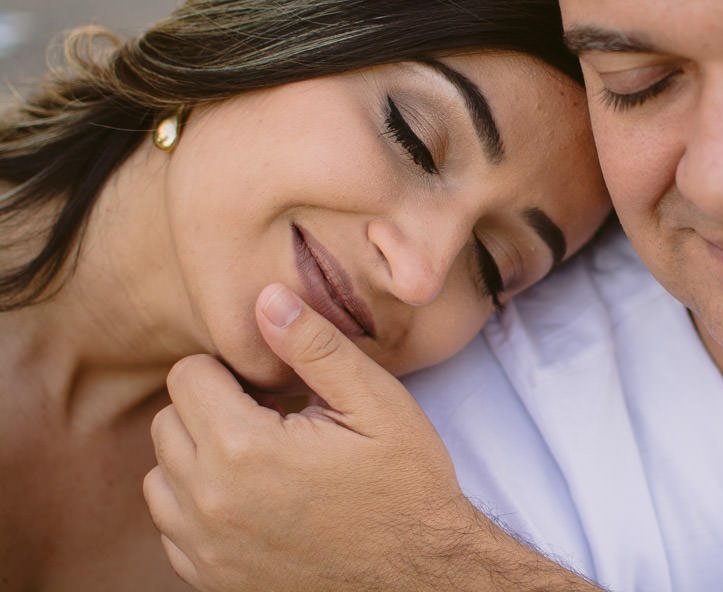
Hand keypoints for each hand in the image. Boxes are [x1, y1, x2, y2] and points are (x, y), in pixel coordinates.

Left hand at [144, 283, 600, 591]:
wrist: (421, 574)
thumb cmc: (404, 485)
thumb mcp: (375, 402)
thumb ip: (314, 346)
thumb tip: (265, 299)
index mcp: (243, 449)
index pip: (188, 375)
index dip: (234, 370)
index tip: (276, 389)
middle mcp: (208, 502)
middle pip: (168, 421)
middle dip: (214, 409)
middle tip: (275, 421)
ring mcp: (203, 547)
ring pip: (161, 476)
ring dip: (200, 458)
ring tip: (263, 460)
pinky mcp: (209, 578)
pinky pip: (172, 526)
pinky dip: (201, 506)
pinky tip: (257, 500)